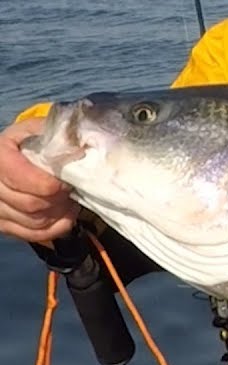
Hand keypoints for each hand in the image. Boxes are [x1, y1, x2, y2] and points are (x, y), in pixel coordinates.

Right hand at [0, 118, 78, 241]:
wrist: (10, 156)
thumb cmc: (30, 142)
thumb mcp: (39, 129)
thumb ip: (58, 133)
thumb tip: (81, 149)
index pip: (21, 178)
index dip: (50, 184)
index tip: (66, 181)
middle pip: (30, 204)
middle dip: (58, 199)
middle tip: (70, 189)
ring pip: (34, 221)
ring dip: (58, 213)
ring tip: (69, 199)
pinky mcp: (3, 224)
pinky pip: (33, 235)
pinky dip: (55, 227)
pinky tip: (64, 214)